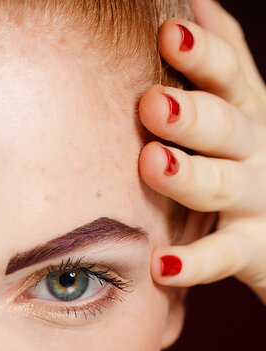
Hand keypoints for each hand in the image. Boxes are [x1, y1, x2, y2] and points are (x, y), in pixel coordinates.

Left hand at [139, 0, 265, 303]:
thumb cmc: (256, 162)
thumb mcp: (247, 106)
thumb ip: (227, 60)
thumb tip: (195, 3)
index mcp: (248, 114)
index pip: (227, 76)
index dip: (202, 55)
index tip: (168, 33)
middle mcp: (256, 151)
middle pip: (225, 127)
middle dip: (191, 114)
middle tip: (152, 102)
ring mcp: (258, 201)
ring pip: (221, 187)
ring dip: (189, 176)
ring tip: (153, 164)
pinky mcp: (254, 249)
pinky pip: (222, 256)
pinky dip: (193, 263)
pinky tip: (161, 266)